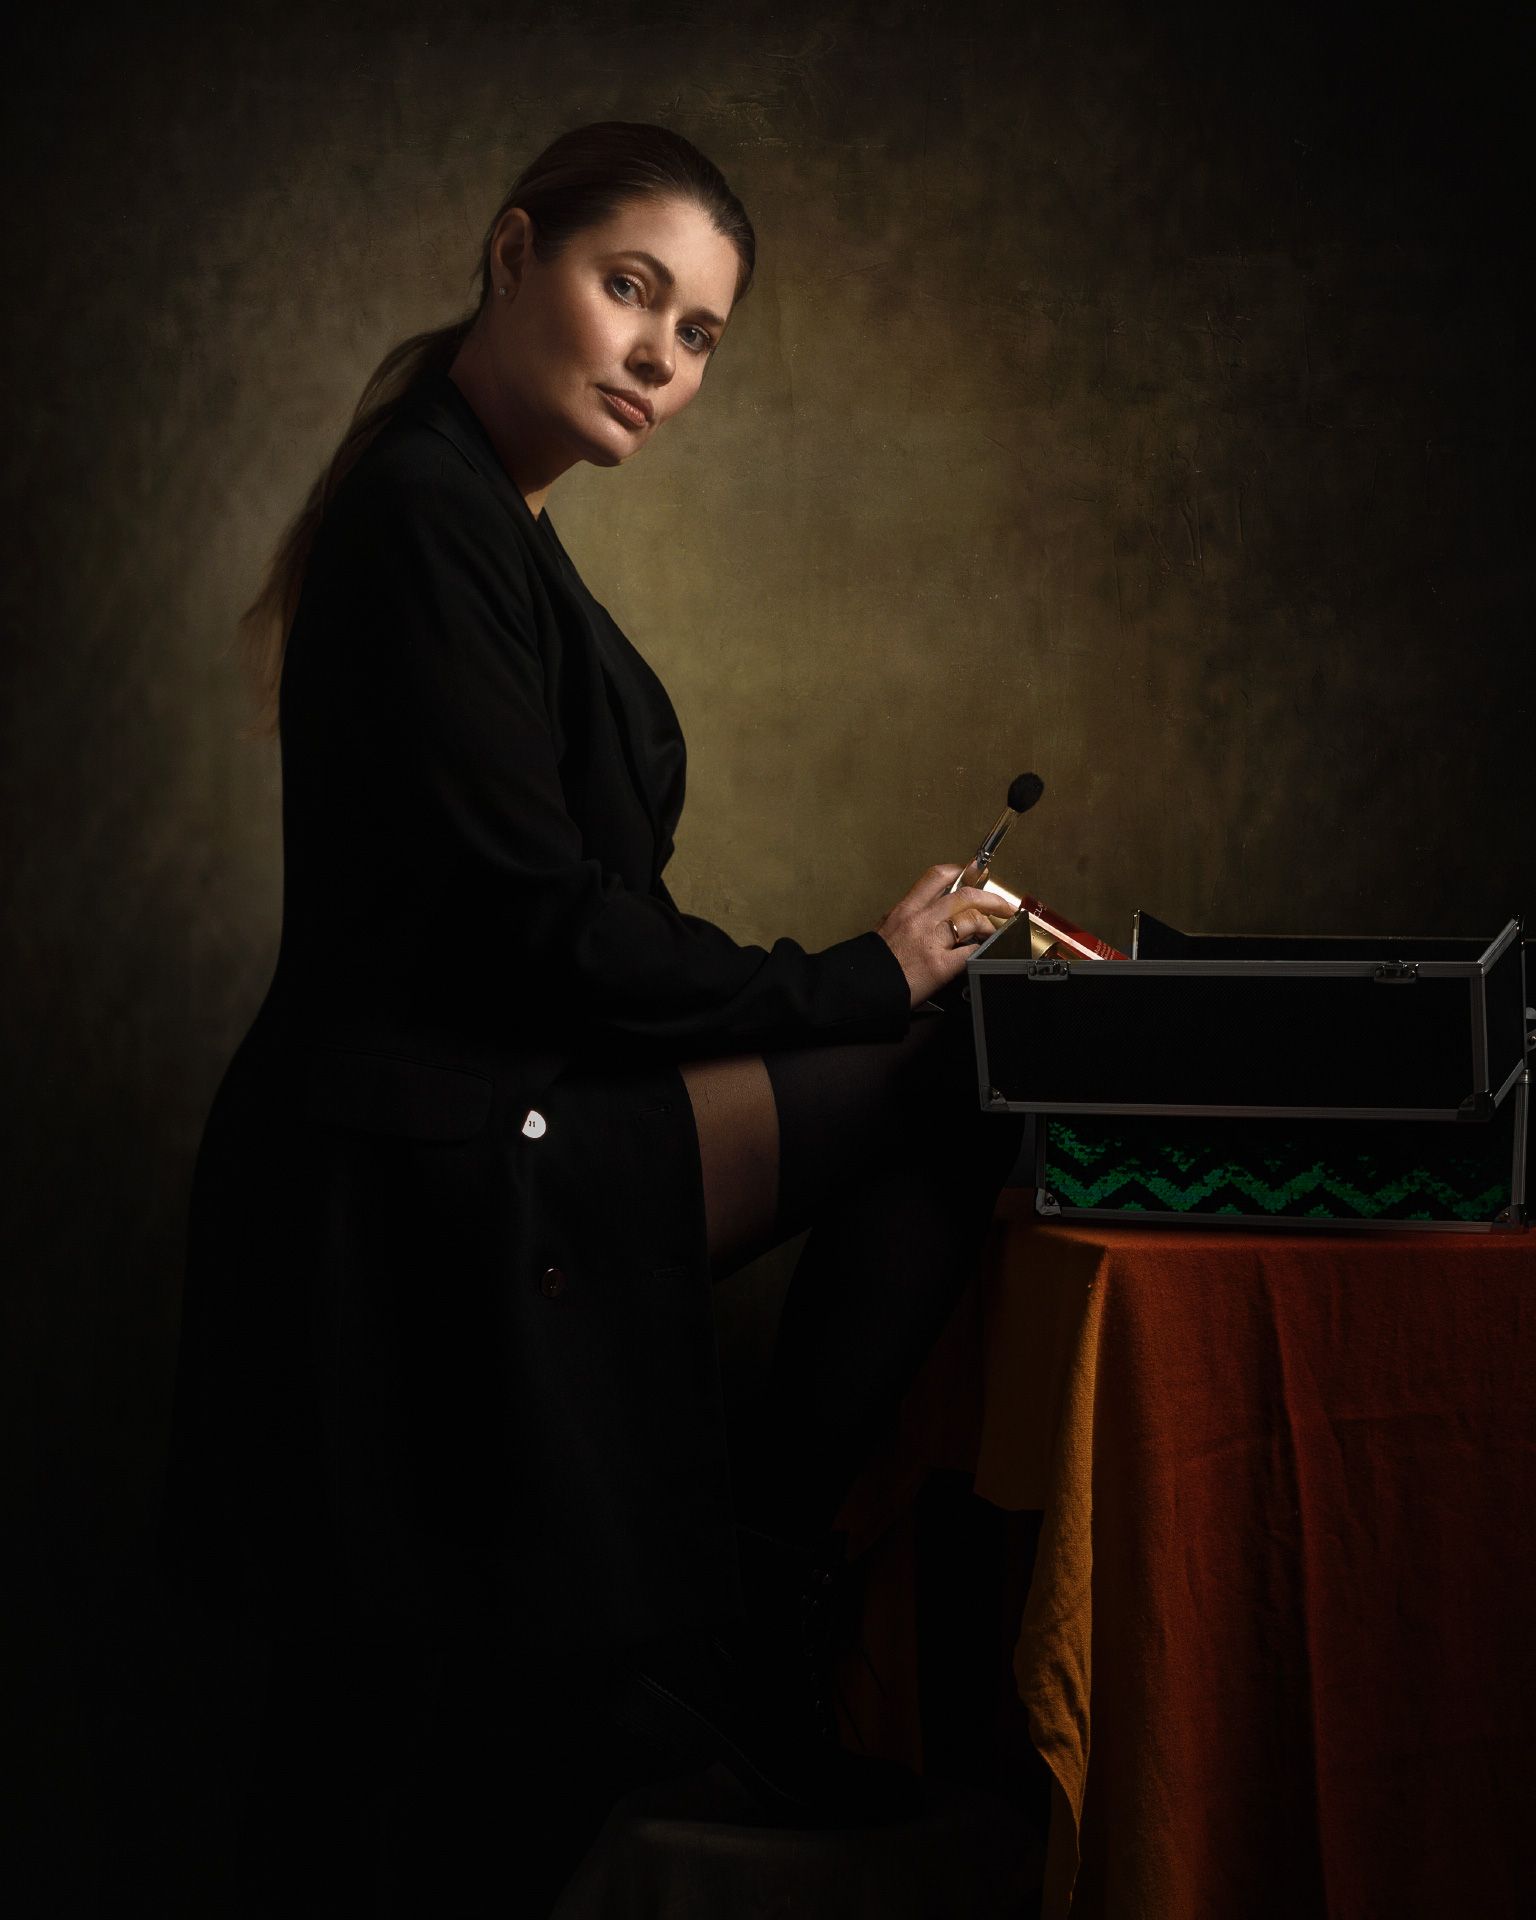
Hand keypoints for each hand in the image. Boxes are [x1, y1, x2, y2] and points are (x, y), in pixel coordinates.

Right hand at [874, 863, 1018, 1010]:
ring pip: (972, 920)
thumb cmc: (874, 962)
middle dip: (991, 898)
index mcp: (906, 909)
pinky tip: (984, 951)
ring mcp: (932, 942)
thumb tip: (925, 912)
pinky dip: (981, 950)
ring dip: (989, 926)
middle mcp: (920, 920)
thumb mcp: (885, 928)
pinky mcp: (940, 966)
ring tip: (994, 932)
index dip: (961, 871)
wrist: (862, 988)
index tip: (976, 872)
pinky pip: (971, 951)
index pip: (937, 877)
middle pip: (965, 896)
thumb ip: (906, 918)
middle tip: (1003, 904)